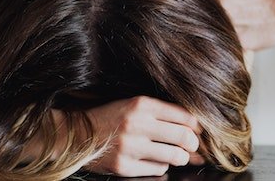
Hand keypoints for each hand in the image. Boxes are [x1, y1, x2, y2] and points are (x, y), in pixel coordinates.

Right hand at [83, 96, 205, 176]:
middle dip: (193, 144)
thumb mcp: (133, 105)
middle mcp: (136, 124)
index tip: (198, 131)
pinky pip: (158, 169)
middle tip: (192, 146)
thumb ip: (161, 113)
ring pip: (174, 156)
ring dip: (180, 157)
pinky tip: (153, 160)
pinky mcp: (124, 166)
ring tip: (176, 154)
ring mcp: (130, 147)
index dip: (197, 126)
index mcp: (141, 104)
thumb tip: (195, 128)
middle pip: (184, 137)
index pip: (184, 116)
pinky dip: (161, 166)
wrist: (76, 134)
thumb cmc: (109, 118)